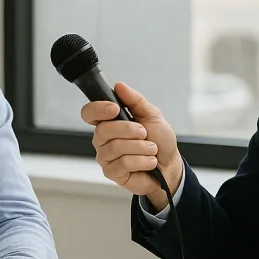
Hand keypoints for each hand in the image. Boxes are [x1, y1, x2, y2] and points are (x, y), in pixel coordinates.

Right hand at [80, 82, 182, 209]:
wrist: (169, 165)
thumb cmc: (160, 141)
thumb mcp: (152, 115)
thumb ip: (135, 100)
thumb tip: (119, 86)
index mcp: (109, 122)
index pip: (89, 113)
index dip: (98, 109)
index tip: (115, 109)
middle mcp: (103, 139)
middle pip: (103, 130)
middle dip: (129, 130)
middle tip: (144, 133)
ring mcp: (106, 157)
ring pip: (115, 147)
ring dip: (140, 147)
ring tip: (151, 149)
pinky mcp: (112, 172)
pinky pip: (122, 163)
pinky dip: (141, 161)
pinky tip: (148, 162)